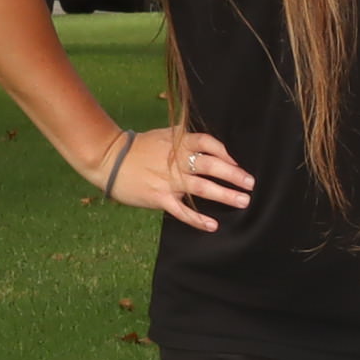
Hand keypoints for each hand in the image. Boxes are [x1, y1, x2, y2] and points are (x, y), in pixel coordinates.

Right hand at [104, 128, 252, 232]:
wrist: (108, 159)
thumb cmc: (139, 148)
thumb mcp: (163, 135)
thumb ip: (185, 137)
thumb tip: (212, 144)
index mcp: (178, 143)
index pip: (207, 142)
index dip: (224, 151)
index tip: (236, 161)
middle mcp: (176, 161)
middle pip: (210, 166)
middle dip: (233, 175)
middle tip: (251, 183)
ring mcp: (168, 180)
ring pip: (201, 187)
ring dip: (224, 194)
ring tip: (243, 201)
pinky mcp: (159, 197)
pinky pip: (182, 210)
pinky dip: (198, 219)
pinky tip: (212, 225)